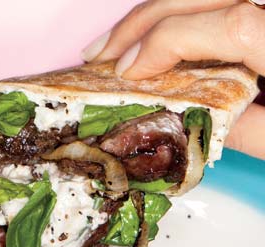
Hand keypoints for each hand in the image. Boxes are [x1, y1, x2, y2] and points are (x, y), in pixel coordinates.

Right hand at [82, 0, 264, 158]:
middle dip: (143, 21)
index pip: (231, 26)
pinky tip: (146, 34)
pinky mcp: (257, 18)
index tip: (128, 73)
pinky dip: (172, 17)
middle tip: (101, 53)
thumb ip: (242, 129)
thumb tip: (184, 113)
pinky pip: (210, 7)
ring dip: (150, 13)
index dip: (168, 45)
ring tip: (113, 42)